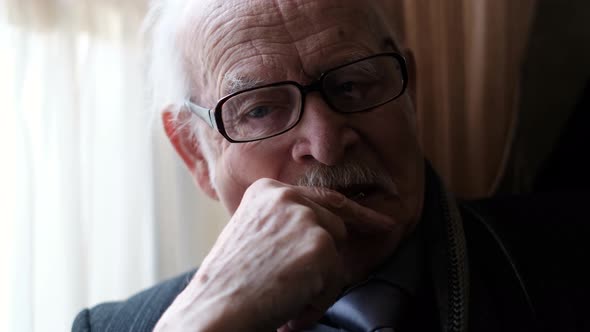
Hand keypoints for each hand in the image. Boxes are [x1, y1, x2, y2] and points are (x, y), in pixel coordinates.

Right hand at [154, 178, 396, 331]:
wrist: (214, 309)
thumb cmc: (228, 283)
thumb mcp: (252, 235)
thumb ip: (285, 224)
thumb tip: (327, 236)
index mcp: (268, 190)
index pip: (324, 199)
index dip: (357, 214)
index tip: (382, 224)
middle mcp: (288, 196)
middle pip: (335, 227)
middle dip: (329, 260)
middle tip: (299, 287)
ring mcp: (305, 218)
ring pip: (336, 255)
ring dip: (317, 283)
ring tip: (283, 298)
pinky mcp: (320, 245)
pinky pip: (336, 279)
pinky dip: (317, 301)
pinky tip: (289, 307)